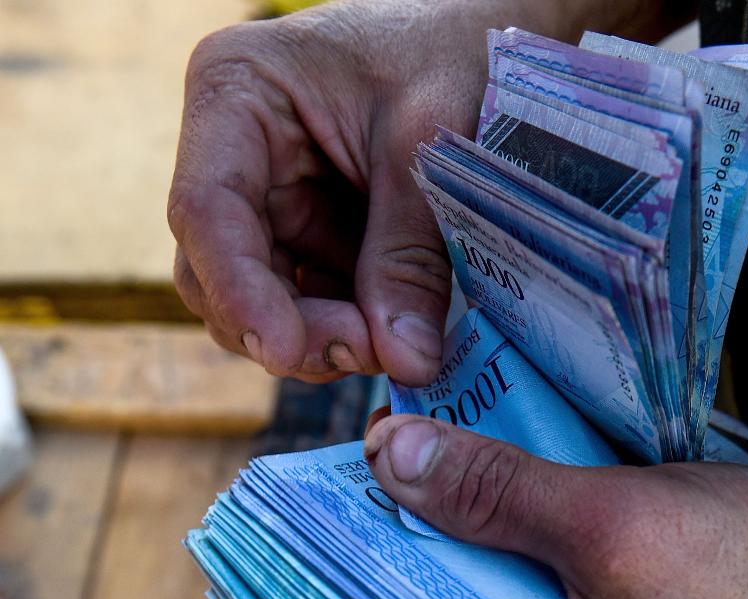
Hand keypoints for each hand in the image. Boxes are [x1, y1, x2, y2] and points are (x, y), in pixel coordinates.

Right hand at [169, 0, 689, 384]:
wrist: (491, 37)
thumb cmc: (453, 55)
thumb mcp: (429, 151)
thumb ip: (410, 256)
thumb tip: (406, 363)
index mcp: (236, 93)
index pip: (207, 208)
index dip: (241, 291)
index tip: (287, 348)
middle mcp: (235, 152)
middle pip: (223, 268)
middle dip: (289, 324)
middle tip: (367, 355)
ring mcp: (271, 195)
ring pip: (265, 297)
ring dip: (321, 335)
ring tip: (393, 347)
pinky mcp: (313, 229)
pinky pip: (314, 296)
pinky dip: (351, 324)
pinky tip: (397, 332)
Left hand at [364, 413, 747, 598]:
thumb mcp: (609, 525)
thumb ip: (494, 493)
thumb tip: (386, 454)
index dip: (361, 578)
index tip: (325, 506)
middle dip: (415, 541)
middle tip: (373, 462)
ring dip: (468, 529)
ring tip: (423, 458)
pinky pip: (536, 589)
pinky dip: (517, 535)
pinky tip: (498, 479)